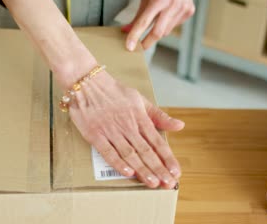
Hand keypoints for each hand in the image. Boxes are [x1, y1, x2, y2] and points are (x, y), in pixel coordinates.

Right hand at [68, 71, 184, 188]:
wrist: (87, 83)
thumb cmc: (114, 92)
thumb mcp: (140, 99)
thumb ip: (159, 115)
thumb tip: (180, 126)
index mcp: (139, 117)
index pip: (157, 141)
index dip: (167, 158)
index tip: (175, 172)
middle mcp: (127, 125)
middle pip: (145, 151)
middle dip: (158, 169)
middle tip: (168, 183)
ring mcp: (110, 130)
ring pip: (129, 153)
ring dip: (142, 169)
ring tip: (152, 182)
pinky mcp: (94, 134)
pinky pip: (107, 151)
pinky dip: (117, 163)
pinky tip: (128, 173)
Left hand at [123, 0, 195, 50]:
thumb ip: (138, 15)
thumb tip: (127, 30)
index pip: (144, 22)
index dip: (135, 36)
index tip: (130, 46)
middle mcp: (172, 4)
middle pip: (158, 32)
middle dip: (147, 42)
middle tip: (139, 47)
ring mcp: (183, 8)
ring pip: (166, 31)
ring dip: (157, 31)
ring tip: (156, 20)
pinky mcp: (189, 11)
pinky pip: (174, 25)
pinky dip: (167, 24)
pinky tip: (167, 14)